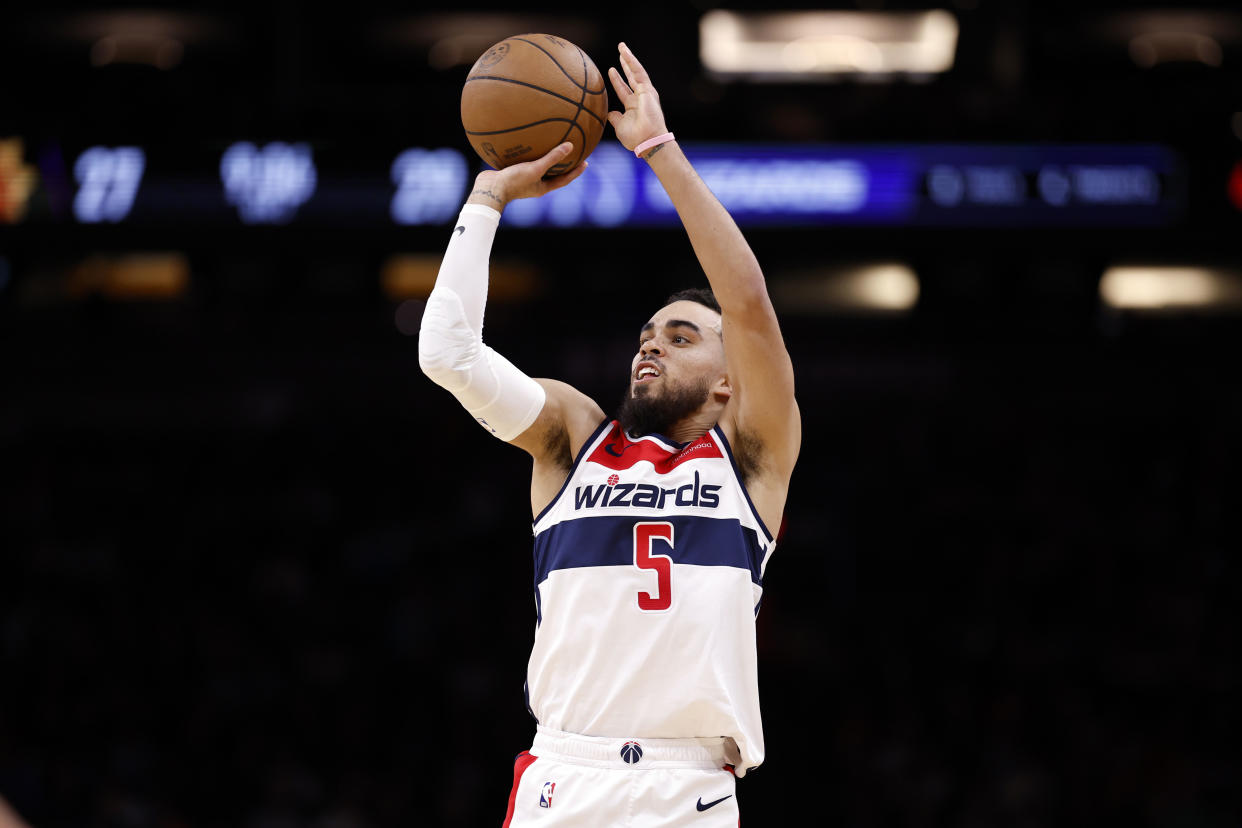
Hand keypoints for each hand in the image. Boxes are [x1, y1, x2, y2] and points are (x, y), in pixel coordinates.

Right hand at [466, 142, 587, 209]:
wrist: (489, 188)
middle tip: (572, 152)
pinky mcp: (512, 172)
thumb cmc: (514, 182)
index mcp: (542, 187)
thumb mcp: (535, 169)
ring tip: (550, 144)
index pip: (564, 180)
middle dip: (562, 164)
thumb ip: (552, 158)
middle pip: (552, 173)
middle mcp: (534, 184)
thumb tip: (571, 145)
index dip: (575, 172)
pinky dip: (527, 152)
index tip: (586, 162)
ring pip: (537, 167)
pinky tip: (526, 141)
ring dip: (544, 157)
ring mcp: (523, 178)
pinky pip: (523, 161)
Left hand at [607, 42, 669, 154]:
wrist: (648, 141)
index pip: (623, 89)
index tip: (611, 70)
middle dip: (625, 65)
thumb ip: (615, 118)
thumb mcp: (620, 126)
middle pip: (631, 77)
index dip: (617, 80)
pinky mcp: (647, 90)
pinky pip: (638, 72)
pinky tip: (625, 53)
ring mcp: (645, 93)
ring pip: (635, 71)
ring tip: (621, 46)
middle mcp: (640, 98)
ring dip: (628, 58)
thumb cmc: (635, 138)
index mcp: (633, 106)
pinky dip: (632, 62)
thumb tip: (609, 113)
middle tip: (620, 52)